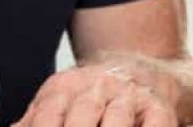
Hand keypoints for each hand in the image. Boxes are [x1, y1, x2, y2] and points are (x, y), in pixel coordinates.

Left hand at [12, 64, 176, 126]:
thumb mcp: (56, 101)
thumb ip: (33, 121)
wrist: (134, 71)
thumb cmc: (86, 97)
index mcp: (65, 88)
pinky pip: (155, 123)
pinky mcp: (159, 108)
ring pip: (117, 118)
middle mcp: (97, 87)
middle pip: (83, 115)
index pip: (50, 112)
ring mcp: (129, 97)